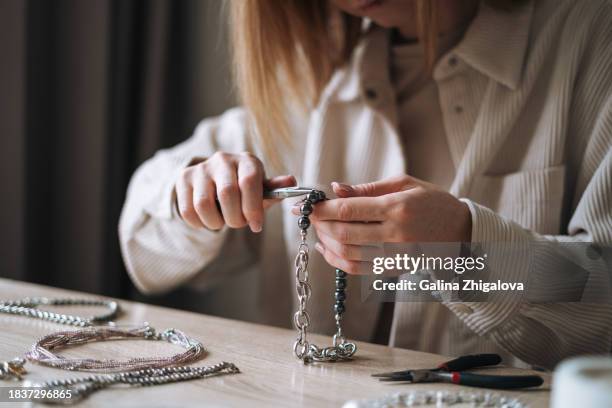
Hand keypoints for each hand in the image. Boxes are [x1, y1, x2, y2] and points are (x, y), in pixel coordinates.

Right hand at [175, 151, 295, 231]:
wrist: (213, 180)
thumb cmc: (244, 188)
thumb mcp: (260, 189)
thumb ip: (274, 189)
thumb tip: (292, 182)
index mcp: (247, 160)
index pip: (249, 182)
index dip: (253, 208)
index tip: (256, 226)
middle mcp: (223, 159)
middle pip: (227, 194)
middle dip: (235, 218)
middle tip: (239, 224)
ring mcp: (201, 168)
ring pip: (204, 204)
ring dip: (216, 222)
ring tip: (222, 221)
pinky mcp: (184, 179)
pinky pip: (188, 210)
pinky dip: (200, 223)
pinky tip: (208, 219)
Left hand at [291, 175, 471, 273]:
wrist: (462, 232)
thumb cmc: (432, 202)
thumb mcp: (404, 184)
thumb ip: (367, 189)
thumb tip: (335, 189)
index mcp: (397, 208)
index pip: (348, 209)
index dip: (321, 208)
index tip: (304, 204)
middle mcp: (396, 235)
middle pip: (343, 234)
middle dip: (319, 224)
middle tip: (308, 215)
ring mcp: (396, 256)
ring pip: (347, 254)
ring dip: (325, 242)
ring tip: (317, 229)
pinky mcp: (394, 270)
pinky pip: (357, 269)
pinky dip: (336, 260)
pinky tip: (326, 248)